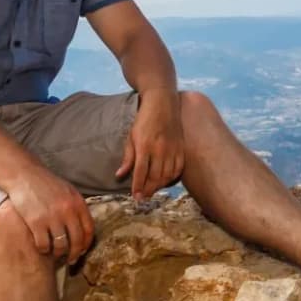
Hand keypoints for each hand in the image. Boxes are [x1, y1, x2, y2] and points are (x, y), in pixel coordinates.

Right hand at [2, 164, 92, 265]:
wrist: (23, 175)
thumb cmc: (45, 184)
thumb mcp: (67, 191)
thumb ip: (76, 207)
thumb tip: (82, 227)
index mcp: (78, 203)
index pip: (89, 230)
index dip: (86, 244)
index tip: (82, 250)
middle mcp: (68, 211)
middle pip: (77, 241)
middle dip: (75, 254)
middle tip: (70, 259)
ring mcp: (52, 217)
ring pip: (61, 245)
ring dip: (59, 253)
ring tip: (55, 253)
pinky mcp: (36, 222)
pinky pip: (44, 244)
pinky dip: (44, 249)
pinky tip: (42, 248)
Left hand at [117, 90, 185, 204]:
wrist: (163, 102)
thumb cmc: (144, 119)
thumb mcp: (131, 136)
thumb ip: (127, 157)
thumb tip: (119, 175)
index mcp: (144, 145)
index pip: (140, 172)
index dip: (137, 186)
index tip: (135, 197)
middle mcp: (159, 149)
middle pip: (154, 176)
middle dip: (148, 189)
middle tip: (143, 197)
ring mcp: (172, 149)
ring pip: (167, 175)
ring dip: (159, 186)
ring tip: (152, 190)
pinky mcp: (181, 147)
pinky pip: (178, 168)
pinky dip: (172, 177)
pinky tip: (166, 181)